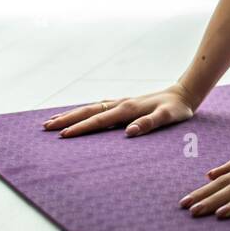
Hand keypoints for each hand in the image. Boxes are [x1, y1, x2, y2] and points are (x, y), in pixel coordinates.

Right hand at [43, 81, 199, 137]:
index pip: (99, 120)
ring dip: (71, 114)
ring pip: (90, 108)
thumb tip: (129, 132)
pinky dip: (84, 111)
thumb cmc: (177, 109)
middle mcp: (120, 104)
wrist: (184, 94)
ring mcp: (120, 102)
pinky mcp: (123, 103)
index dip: (81, 128)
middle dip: (67, 120)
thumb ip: (150, 123)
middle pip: (88, 111)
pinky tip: (77, 115)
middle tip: (45, 128)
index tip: (63, 136)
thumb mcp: (168, 117)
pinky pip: (98, 107)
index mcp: (128, 109)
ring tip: (52, 122)